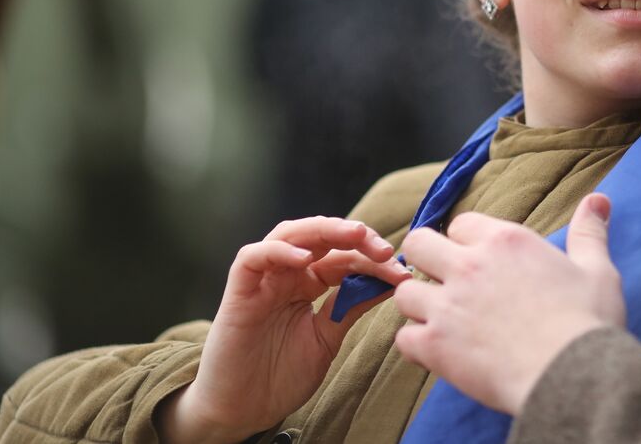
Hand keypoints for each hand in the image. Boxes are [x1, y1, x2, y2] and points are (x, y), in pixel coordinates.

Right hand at [158, 217, 410, 443]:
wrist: (242, 410)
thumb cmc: (281, 375)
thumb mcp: (327, 337)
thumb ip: (351, 306)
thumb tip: (391, 281)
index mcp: (310, 283)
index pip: (345, 256)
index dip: (374, 259)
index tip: (402, 273)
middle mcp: (287, 274)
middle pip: (322, 236)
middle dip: (356, 235)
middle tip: (385, 249)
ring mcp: (262, 279)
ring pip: (290, 234)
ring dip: (325, 230)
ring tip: (356, 236)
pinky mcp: (238, 290)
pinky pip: (253, 257)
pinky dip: (278, 251)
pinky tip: (305, 259)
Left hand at [393, 193, 625, 413]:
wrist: (572, 376)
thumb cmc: (587, 323)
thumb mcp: (597, 270)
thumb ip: (589, 232)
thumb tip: (598, 199)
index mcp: (505, 242)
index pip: (460, 224)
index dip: (466, 241)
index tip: (478, 260)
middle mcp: (469, 266)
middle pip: (418, 244)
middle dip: (427, 259)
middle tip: (447, 281)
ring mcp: (448, 306)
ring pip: (405, 293)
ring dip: (420, 304)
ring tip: (443, 319)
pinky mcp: (436, 345)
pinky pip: (404, 338)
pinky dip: (418, 345)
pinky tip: (440, 351)